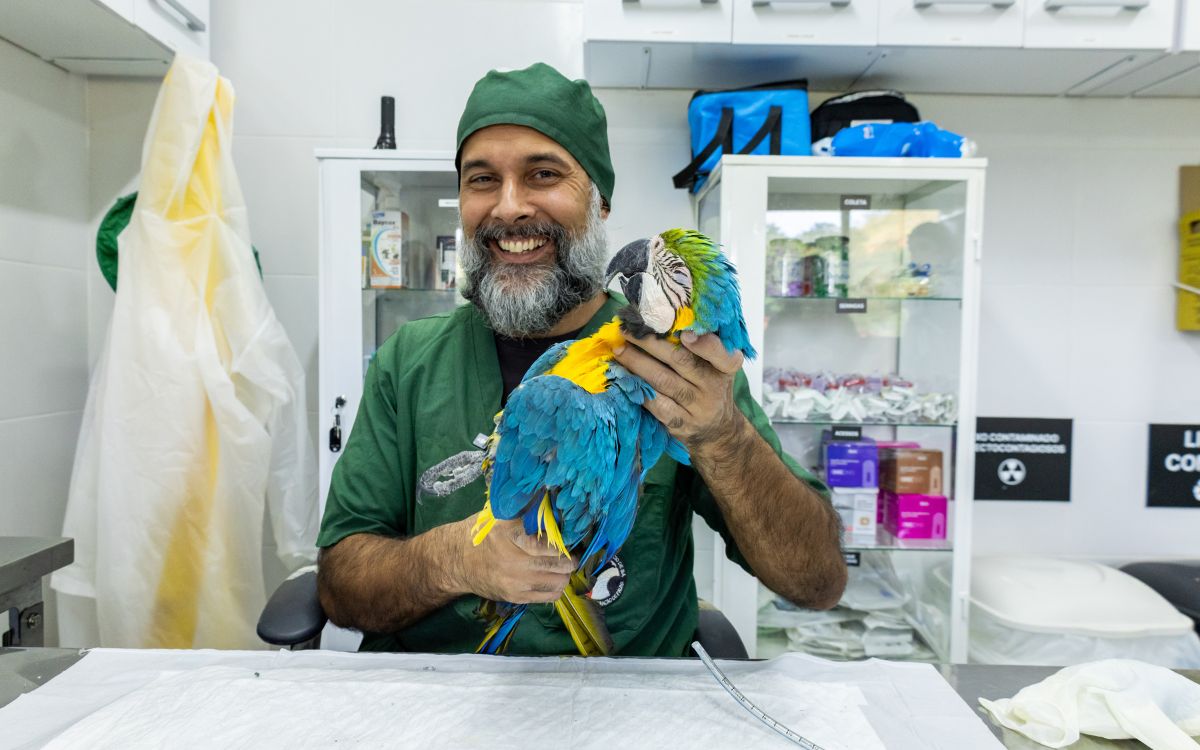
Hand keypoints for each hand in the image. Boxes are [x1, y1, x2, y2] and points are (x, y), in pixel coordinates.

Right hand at [450, 515, 575, 603]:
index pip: (549, 539)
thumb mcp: (500, 515)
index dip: (565, 539)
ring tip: (561, 565)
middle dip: (569, 557)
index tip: (571, 536)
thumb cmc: (482, 534)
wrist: (455, 561)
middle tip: (570, 552)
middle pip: (559, 561)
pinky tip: (551, 577)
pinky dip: (556, 587)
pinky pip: (549, 596)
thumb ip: (526, 511)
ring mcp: (515, 581)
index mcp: (510, 532)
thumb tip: (555, 500)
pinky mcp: (515, 597)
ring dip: (565, 573)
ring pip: (559, 581)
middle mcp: (513, 558)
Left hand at [612, 330, 750, 457]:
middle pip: (681, 362)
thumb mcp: (717, 365)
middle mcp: (714, 388)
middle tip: (628, 329)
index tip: (685, 334)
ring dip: (637, 363)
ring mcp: (696, 408)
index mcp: (726, 368)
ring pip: (663, 381)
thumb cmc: (710, 385)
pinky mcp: (679, 424)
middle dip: (650, 343)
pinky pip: (655, 404)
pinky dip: (637, 388)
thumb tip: (671, 314)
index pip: (722, 355)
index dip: (705, 345)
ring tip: (618, 350)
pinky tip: (622, 376)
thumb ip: (704, 343)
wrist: (717, 430)